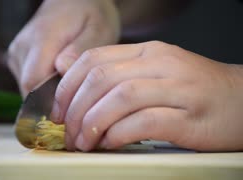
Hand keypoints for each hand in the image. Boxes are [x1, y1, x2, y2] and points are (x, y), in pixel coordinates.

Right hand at [8, 0, 119, 96]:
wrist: (75, 0)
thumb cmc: (91, 13)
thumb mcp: (98, 28)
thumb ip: (81, 50)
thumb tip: (63, 70)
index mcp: (42, 39)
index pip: (34, 83)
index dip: (51, 103)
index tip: (71, 113)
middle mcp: (23, 47)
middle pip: (29, 90)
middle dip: (52, 103)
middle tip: (76, 105)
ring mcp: (18, 52)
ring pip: (27, 88)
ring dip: (48, 96)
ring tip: (71, 89)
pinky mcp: (18, 57)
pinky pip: (28, 82)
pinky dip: (44, 88)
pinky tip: (61, 81)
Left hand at [50, 41, 242, 150]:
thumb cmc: (194, 91)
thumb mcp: (153, 73)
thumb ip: (116, 73)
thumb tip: (73, 79)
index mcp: (147, 52)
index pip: (93, 59)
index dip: (67, 86)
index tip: (58, 110)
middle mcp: (160, 64)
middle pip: (101, 79)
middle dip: (74, 108)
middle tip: (67, 132)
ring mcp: (177, 88)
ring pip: (120, 98)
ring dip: (92, 123)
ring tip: (83, 142)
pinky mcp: (189, 117)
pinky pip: (144, 122)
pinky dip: (118, 133)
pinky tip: (108, 143)